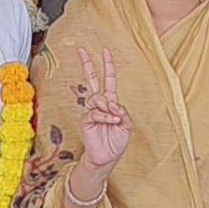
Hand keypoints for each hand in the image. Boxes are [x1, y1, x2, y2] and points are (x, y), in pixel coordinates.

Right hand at [76, 47, 131, 170]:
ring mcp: (91, 111)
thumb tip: (112, 102)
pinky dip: (105, 116)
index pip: (108, 80)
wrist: (107, 157)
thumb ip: (122, 111)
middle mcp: (100, 104)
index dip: (107, 66)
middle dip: (86, 64)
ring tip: (113, 118)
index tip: (105, 51)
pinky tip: (110, 121)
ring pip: (97, 98)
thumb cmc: (117, 142)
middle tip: (81, 50)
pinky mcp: (85, 120)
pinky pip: (94, 112)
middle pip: (92, 80)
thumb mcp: (127, 125)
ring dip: (107, 106)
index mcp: (111, 102)